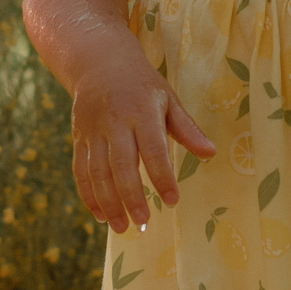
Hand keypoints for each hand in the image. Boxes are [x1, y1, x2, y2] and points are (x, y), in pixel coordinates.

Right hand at [70, 58, 216, 233]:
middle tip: (143, 223)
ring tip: (121, 227)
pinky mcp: (79, 137)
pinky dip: (88, 194)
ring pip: (97, 171)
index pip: (153, 149)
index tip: (172, 201)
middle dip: (131, 197)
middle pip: (121, 165)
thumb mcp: (168, 99)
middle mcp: (115, 122)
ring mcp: (93, 130)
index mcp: (142, 111)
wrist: (99, 62)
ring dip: (108, 202)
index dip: (162, 177)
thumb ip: (187, 129)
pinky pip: (80, 170)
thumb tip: (211, 153)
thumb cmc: (141, 85)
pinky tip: (99, 215)